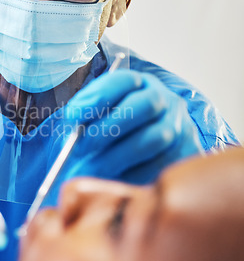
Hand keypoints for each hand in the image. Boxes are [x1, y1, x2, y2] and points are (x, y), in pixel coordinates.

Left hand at [63, 69, 202, 183]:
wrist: (135, 164)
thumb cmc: (106, 138)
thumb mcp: (92, 121)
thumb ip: (83, 117)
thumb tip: (74, 122)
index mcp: (139, 85)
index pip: (124, 80)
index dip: (99, 96)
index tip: (73, 116)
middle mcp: (166, 100)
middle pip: (145, 104)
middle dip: (108, 128)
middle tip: (81, 148)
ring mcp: (180, 127)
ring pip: (154, 138)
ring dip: (117, 156)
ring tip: (90, 169)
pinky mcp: (186, 156)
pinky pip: (162, 166)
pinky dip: (133, 175)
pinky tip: (113, 181)